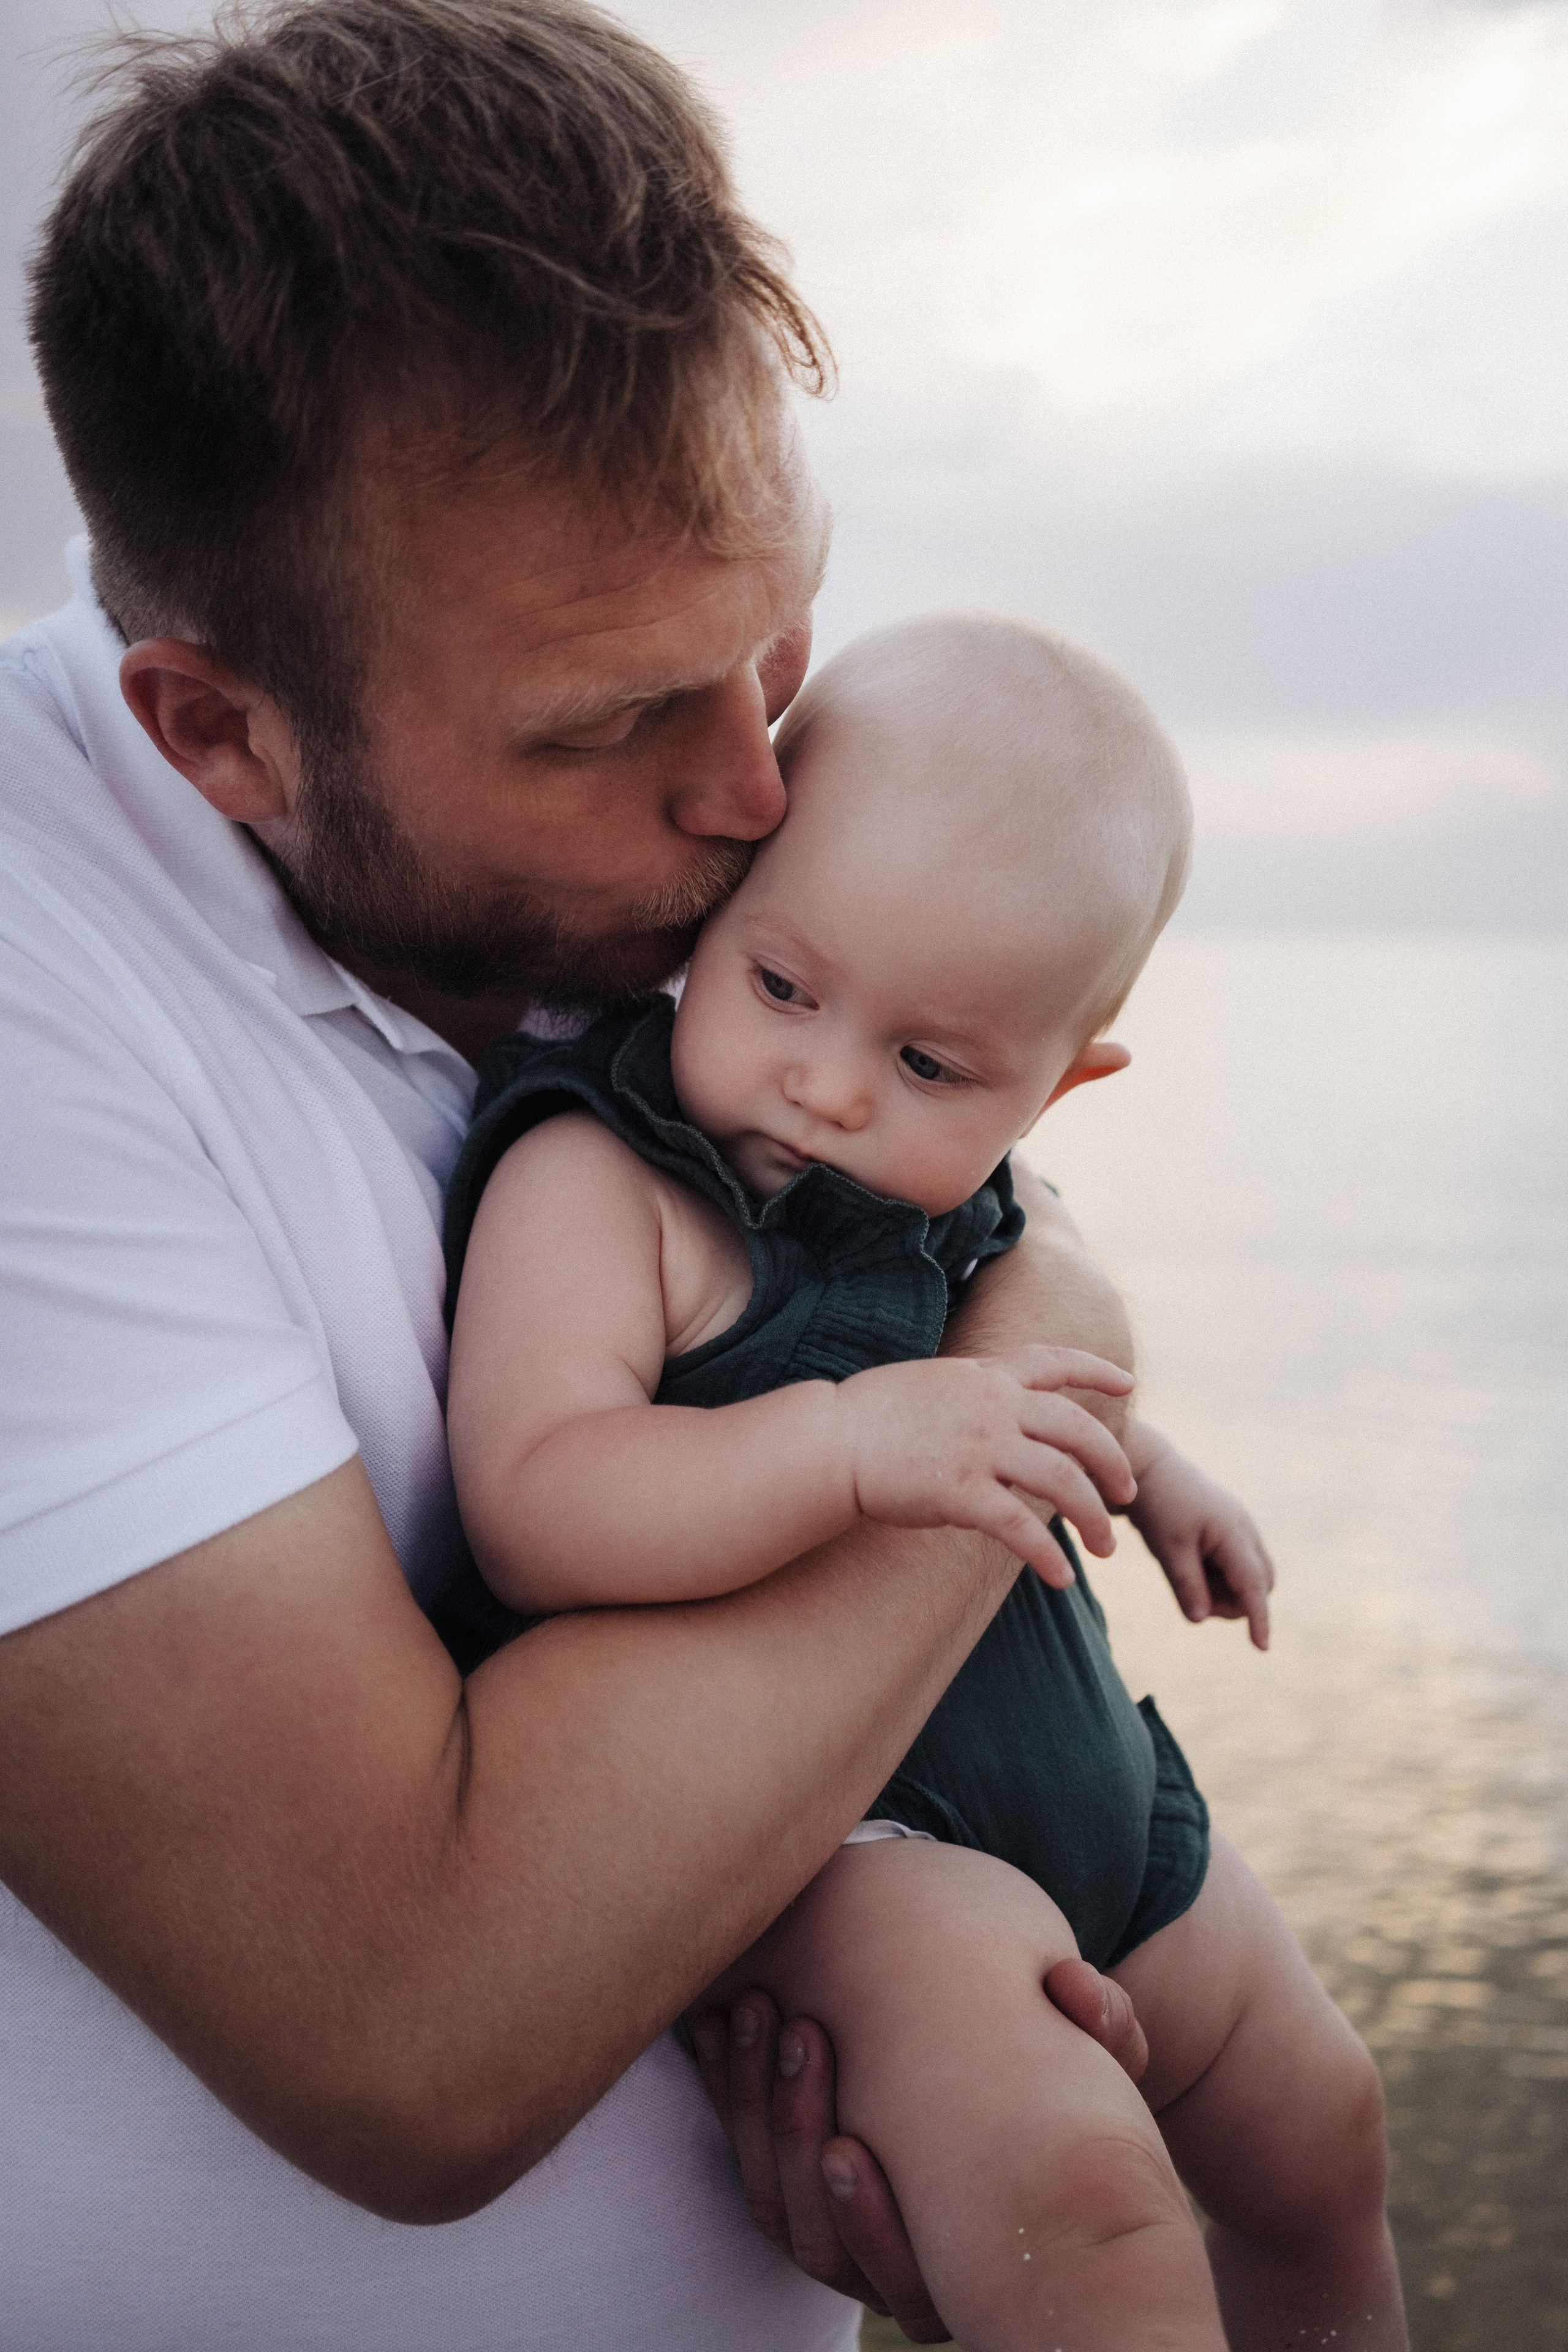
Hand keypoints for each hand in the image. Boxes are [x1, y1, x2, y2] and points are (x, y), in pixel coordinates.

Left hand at [689, 1964, 1148, 2341]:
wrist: (1010, 2071)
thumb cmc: (1066, 2083)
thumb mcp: (1096, 2061)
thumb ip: (1102, 2030)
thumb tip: (1077, 1986)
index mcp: (967, 2269)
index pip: (904, 2286)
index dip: (866, 2227)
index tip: (845, 2148)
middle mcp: (897, 2272)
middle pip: (817, 2242)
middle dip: (793, 2136)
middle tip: (800, 2032)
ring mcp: (841, 2232)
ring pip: (773, 2203)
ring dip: (752, 2105)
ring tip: (759, 2013)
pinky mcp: (796, 2181)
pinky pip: (744, 2156)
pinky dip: (727, 2089)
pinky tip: (721, 2022)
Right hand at [835, 1346, 1136, 1588]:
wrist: (828, 1440)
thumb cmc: (867, 1417)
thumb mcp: (930, 1385)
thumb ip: (970, 1394)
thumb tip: (992, 1413)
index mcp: (984, 1376)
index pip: (1053, 1361)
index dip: (1095, 1369)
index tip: (1127, 1381)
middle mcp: (992, 1405)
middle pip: (1077, 1428)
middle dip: (1112, 1462)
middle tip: (1126, 1494)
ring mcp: (980, 1446)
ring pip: (1062, 1479)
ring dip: (1093, 1517)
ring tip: (1106, 1548)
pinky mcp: (961, 1490)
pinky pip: (1020, 1526)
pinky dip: (1047, 1555)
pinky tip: (1062, 1578)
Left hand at [1124, 1423, 1274, 1648]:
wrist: (1150, 1470)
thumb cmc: (1159, 1507)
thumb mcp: (1167, 1549)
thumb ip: (1186, 1585)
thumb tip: (1201, 1620)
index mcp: (1234, 1534)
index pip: (1253, 1586)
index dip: (1258, 1618)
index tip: (1261, 1647)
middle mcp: (1246, 1531)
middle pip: (1259, 1585)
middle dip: (1233, 1602)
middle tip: (1191, 1590)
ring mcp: (1243, 1529)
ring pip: (1251, 1576)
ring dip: (1226, 1589)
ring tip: (1188, 1571)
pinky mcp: (1233, 1531)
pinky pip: (1239, 1565)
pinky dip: (1221, 1576)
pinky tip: (1193, 1563)